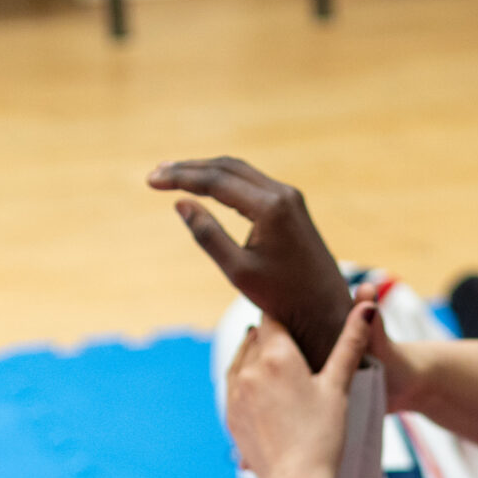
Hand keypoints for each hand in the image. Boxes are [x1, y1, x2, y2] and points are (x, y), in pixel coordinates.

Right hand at [149, 157, 354, 369]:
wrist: (326, 310)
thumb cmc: (283, 298)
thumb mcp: (238, 271)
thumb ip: (208, 234)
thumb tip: (180, 203)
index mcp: (271, 208)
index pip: (216, 180)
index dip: (180, 178)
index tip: (151, 180)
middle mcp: (283, 194)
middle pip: (228, 168)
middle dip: (190, 168)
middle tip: (157, 173)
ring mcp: (290, 198)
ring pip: (240, 172)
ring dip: (207, 172)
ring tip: (174, 175)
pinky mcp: (292, 206)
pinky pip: (253, 183)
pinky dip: (226, 182)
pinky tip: (206, 187)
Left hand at [224, 302, 380, 477]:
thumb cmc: (323, 436)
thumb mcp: (339, 385)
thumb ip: (351, 342)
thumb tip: (369, 304)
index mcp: (275, 355)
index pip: (274, 316)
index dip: (288, 315)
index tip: (298, 317)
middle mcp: (248, 367)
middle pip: (258, 335)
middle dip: (274, 336)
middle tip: (295, 343)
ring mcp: (234, 391)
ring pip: (243, 356)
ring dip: (258, 355)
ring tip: (281, 367)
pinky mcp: (230, 412)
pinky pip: (235, 381)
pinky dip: (248, 378)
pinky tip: (267, 390)